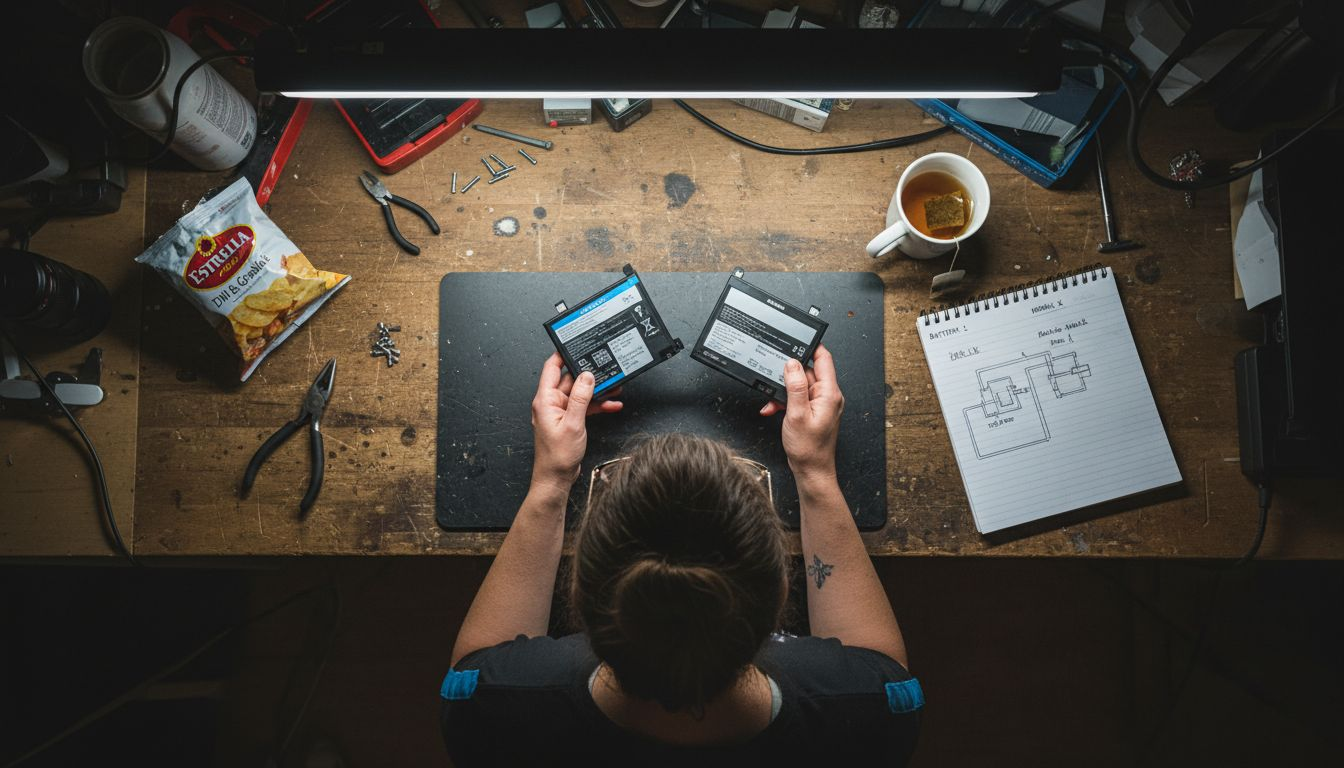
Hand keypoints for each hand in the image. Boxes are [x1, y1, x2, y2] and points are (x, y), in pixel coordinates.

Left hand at [531, 353, 622, 490]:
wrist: (557, 478)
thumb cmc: (557, 456)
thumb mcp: (573, 423)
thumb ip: (581, 398)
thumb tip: (587, 376)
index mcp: (545, 400)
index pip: (552, 368)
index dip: (563, 355)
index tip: (576, 345)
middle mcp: (551, 403)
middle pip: (571, 380)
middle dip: (589, 375)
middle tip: (605, 368)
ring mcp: (560, 412)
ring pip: (581, 394)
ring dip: (597, 391)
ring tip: (615, 388)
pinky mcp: (569, 420)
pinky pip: (584, 407)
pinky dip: (597, 405)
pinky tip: (612, 405)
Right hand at [760, 345, 842, 482]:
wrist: (810, 470)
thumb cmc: (809, 448)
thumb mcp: (797, 414)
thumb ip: (795, 386)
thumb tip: (792, 363)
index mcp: (829, 393)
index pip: (824, 359)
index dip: (810, 347)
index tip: (796, 340)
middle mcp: (827, 396)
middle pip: (807, 372)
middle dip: (788, 375)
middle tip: (774, 379)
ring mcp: (819, 404)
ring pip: (798, 386)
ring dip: (782, 392)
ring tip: (773, 402)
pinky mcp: (811, 411)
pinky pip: (796, 398)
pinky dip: (783, 402)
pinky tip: (773, 409)